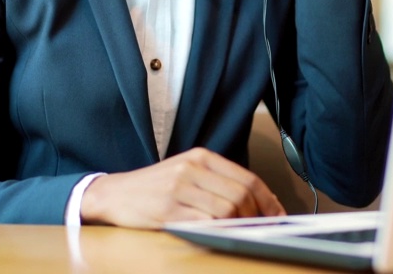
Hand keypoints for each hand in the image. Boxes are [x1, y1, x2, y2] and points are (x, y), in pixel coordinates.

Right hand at [79, 148, 285, 228]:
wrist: (114, 193)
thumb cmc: (154, 187)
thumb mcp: (187, 173)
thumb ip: (218, 183)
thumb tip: (257, 203)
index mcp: (201, 157)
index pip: (247, 178)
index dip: (268, 200)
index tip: (278, 215)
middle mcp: (192, 168)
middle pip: (241, 195)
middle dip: (257, 216)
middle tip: (262, 229)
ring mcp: (180, 188)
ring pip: (226, 209)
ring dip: (239, 226)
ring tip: (241, 233)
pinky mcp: (168, 209)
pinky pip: (204, 223)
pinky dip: (218, 231)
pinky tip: (220, 235)